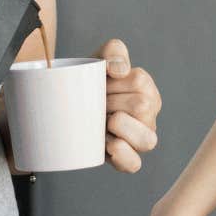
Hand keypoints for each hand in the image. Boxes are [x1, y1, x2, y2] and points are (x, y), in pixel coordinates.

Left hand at [95, 38, 160, 172]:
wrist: (66, 106)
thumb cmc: (88, 83)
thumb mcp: (98, 59)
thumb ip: (113, 51)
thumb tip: (120, 70)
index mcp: (146, 89)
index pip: (139, 81)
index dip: (113, 82)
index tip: (100, 84)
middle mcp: (149, 115)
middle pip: (142, 106)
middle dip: (111, 102)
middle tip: (97, 103)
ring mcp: (141, 139)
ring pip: (147, 139)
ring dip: (120, 127)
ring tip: (103, 121)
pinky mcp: (128, 160)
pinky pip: (134, 164)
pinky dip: (122, 154)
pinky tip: (108, 144)